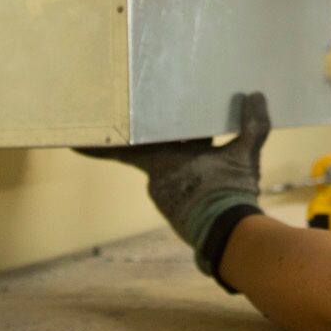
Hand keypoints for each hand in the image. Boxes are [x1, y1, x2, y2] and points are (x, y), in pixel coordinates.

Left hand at [76, 92, 269, 281]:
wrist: (229, 235)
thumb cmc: (227, 191)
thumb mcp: (244, 155)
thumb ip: (252, 124)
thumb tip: (257, 95)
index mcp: (161, 160)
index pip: (122, 148)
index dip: (98, 145)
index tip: (72, 142)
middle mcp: (157, 179)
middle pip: (151, 152)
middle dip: (158, 140)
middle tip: (164, 121)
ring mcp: (165, 196)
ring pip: (166, 169)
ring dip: (178, 160)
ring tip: (200, 147)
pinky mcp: (176, 210)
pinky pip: (176, 185)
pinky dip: (187, 176)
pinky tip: (207, 173)